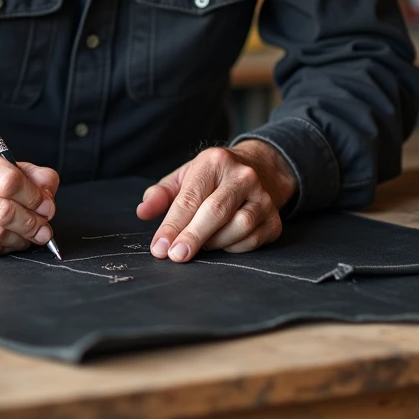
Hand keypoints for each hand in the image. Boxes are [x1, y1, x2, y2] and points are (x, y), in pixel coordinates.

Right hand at [0, 143, 59, 256]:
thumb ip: (36, 177)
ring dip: (22, 239)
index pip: (11, 182)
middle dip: (32, 224)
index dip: (35, 199)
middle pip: (5, 213)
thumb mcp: (9, 166)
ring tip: (31, 234)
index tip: (47, 207)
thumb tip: (48, 197)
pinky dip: (8, 248)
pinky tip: (13, 240)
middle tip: (44, 229)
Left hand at [136, 141, 296, 261]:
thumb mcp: (185, 177)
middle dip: (193, 237)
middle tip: (175, 256)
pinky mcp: (274, 219)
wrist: (261, 170)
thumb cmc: (214, 178)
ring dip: (215, 243)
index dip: (172, 225)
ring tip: (202, 244)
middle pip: (216, 211)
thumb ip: (161, 194)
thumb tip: (143, 212)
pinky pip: (253, 240)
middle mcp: (243, 176)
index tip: (159, 248)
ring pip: (239, 227)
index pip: (190, 198)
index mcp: (215, 162)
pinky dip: (233, 247)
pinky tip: (222, 243)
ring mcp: (263, 197)